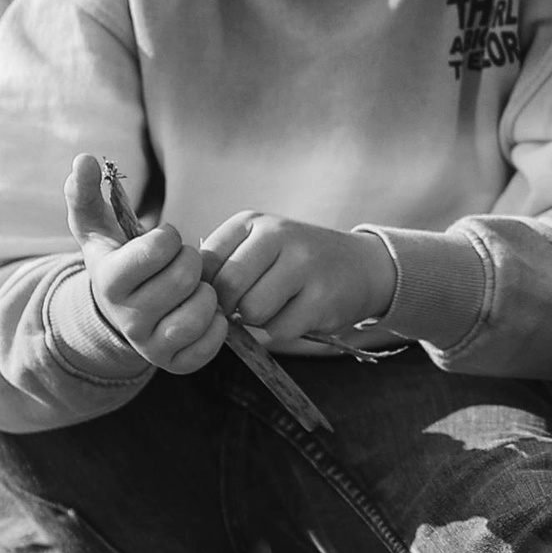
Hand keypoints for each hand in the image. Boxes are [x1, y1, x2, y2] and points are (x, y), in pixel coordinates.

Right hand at [64, 156, 225, 371]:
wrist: (119, 310)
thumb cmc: (116, 258)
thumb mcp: (94, 225)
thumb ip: (84, 190)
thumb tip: (83, 159)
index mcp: (109, 282)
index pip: (161, 246)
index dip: (170, 237)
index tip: (163, 242)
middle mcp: (127, 318)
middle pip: (187, 276)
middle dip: (191, 261)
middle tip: (180, 264)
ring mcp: (149, 345)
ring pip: (201, 311)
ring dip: (206, 292)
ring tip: (191, 288)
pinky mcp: (173, 364)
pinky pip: (212, 343)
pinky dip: (217, 324)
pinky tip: (202, 311)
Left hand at [201, 212, 399, 347]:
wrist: (362, 266)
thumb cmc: (296, 262)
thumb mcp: (259, 248)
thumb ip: (223, 266)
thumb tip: (189, 300)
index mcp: (252, 222)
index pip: (205, 263)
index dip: (209, 290)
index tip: (227, 294)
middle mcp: (277, 234)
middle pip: (227, 289)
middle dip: (233, 308)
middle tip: (250, 306)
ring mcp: (302, 263)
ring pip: (253, 311)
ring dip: (261, 321)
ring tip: (280, 305)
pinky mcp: (321, 295)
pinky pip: (281, 329)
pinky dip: (285, 330)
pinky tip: (301, 312)